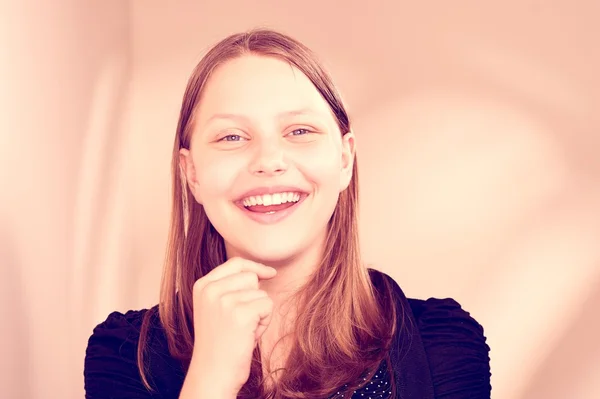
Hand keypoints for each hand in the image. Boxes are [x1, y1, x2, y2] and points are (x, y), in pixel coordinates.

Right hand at [181, 257, 276, 397]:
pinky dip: (264, 322)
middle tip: (240, 322)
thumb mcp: (217, 308)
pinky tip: (249, 336)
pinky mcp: (240, 313)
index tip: (269, 273)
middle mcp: (211, 289)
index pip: (235, 263)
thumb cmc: (221, 343)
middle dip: (254, 298)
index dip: (255, 267)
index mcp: (202, 285)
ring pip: (261, 293)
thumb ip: (230, 287)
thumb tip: (262, 272)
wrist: (213, 374)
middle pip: (251, 277)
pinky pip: (267, 306)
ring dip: (259, 313)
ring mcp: (224, 300)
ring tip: (243, 331)